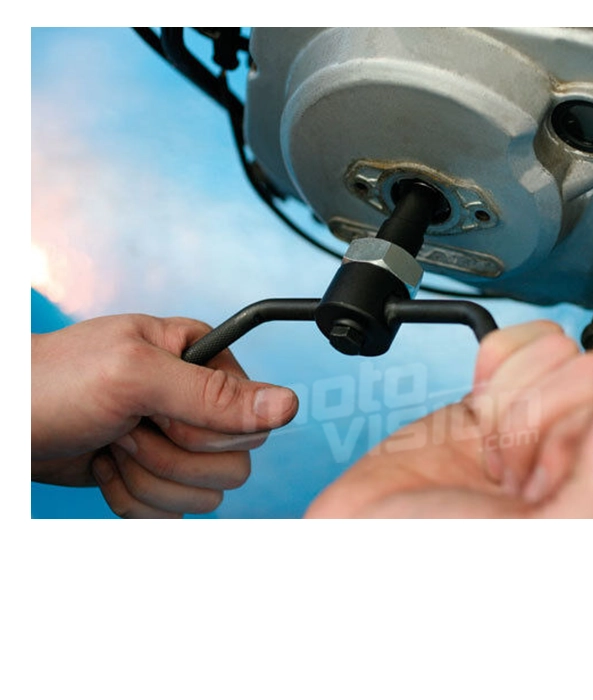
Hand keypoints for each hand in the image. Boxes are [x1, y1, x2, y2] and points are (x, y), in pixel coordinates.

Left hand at [32, 314, 297, 517]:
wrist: (6, 423)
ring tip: (113, 445)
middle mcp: (199, 400)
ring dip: (148, 480)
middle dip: (170, 458)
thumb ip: (215, 394)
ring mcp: (179, 440)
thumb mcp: (135, 376)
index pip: (252, 417)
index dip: (203, 429)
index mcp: (204, 359)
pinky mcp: (158, 474)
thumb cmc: (53, 382)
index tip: (157, 415)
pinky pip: (176, 509)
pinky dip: (134, 500)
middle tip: (127, 429)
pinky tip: (108, 468)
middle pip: (235, 462)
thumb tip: (288, 405)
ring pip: (207, 491)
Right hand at [305, 321, 592, 517]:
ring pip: (556, 351)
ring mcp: (534, 423)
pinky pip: (516, 342)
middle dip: (543, 413)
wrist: (362, 541)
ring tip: (491, 452)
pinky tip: (481, 410)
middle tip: (515, 469)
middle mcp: (579, 458)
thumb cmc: (445, 556)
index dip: (590, 426)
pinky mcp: (491, 400)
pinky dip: (495, 363)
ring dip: (511, 396)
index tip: (553, 467)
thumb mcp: (552, 538)